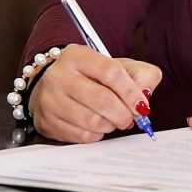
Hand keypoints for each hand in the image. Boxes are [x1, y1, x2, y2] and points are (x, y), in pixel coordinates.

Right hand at [29, 44, 162, 142]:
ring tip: (113, 120)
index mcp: (78, 56)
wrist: (58, 84)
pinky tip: (96, 126)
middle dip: (123, 114)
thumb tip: (145, 95)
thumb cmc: (93, 76)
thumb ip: (142, 75)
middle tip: (130, 118)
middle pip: (102, 100)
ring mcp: (49, 100)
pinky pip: (81, 136)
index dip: (131, 92)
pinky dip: (96, 135)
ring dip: (111, 125)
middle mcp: (59, 76)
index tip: (142, 106)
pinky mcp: (46, 122)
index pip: (110, 72)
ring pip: (92, 121)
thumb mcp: (120, 66)